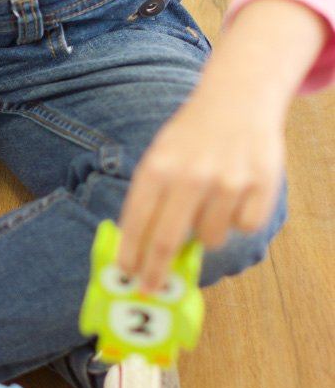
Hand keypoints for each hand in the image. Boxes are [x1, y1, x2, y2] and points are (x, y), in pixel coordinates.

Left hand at [117, 83, 284, 291]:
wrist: (237, 101)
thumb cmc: (191, 136)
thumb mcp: (160, 155)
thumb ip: (151, 197)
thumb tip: (138, 250)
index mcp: (158, 167)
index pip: (136, 222)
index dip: (130, 254)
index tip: (127, 275)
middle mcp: (190, 176)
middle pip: (166, 241)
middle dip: (156, 271)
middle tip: (152, 287)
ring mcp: (227, 182)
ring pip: (210, 238)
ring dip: (206, 233)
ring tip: (209, 204)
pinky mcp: (260, 186)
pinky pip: (244, 227)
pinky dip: (238, 220)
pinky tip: (236, 196)